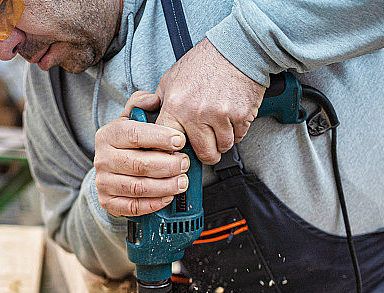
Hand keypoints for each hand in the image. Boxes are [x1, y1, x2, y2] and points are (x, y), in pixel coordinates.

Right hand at [94, 91, 190, 216]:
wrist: (109, 170)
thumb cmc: (126, 143)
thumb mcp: (129, 119)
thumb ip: (140, 104)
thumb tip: (153, 99)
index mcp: (108, 135)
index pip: (134, 134)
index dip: (160, 137)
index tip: (180, 140)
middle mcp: (102, 159)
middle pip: (139, 164)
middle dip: (168, 164)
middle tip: (185, 163)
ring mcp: (104, 182)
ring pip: (139, 187)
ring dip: (165, 185)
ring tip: (182, 181)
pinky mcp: (108, 202)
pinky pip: (133, 206)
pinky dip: (154, 203)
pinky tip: (168, 196)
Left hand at [155, 38, 265, 163]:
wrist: (236, 47)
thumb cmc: (204, 62)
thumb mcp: (172, 78)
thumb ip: (158, 100)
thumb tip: (143, 112)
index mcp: (176, 106)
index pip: (169, 145)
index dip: (176, 154)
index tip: (181, 155)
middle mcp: (196, 113)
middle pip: (204, 154)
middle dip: (207, 153)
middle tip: (208, 146)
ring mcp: (220, 115)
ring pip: (223, 147)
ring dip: (223, 141)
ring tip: (220, 124)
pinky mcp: (240, 115)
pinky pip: (239, 137)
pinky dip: (237, 131)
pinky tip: (232, 116)